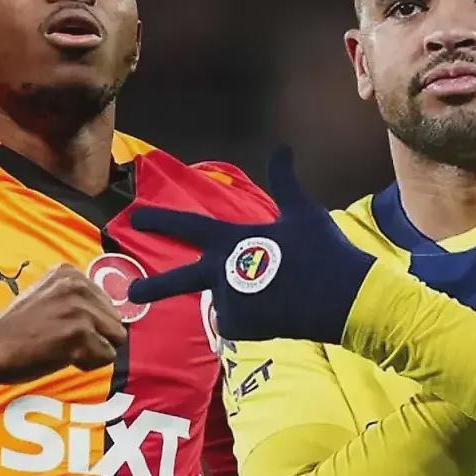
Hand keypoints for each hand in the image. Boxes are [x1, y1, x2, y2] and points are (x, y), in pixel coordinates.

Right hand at [0, 264, 127, 393]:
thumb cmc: (16, 330)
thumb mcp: (47, 297)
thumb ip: (76, 298)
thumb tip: (110, 313)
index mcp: (69, 273)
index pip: (107, 303)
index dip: (89, 323)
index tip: (62, 326)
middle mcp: (77, 285)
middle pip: (116, 321)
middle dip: (95, 337)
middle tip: (62, 341)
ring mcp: (79, 309)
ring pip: (115, 339)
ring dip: (93, 350)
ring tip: (63, 348)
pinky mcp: (80, 333)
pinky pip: (106, 356)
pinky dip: (88, 363)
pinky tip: (62, 357)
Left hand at [128, 147, 374, 342]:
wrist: (344, 297)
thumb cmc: (322, 250)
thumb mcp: (302, 211)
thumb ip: (284, 181)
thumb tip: (282, 147)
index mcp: (233, 239)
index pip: (188, 226)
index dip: (160, 219)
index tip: (135, 216)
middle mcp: (224, 272)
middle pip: (179, 280)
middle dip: (152, 287)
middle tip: (131, 293)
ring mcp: (231, 302)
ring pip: (225, 303)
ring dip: (242, 301)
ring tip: (278, 294)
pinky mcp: (244, 328)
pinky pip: (238, 324)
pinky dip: (253, 321)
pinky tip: (277, 312)